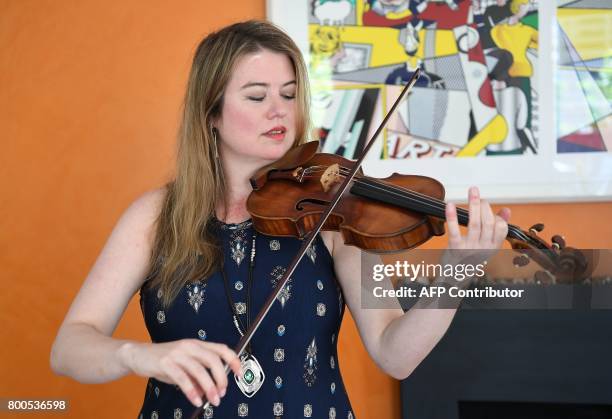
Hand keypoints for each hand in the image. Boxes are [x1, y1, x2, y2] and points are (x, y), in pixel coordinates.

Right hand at [119, 339, 240, 406]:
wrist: (138, 355)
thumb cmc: (163, 361)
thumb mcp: (184, 368)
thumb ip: (197, 378)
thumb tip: (209, 392)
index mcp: (197, 344)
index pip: (221, 349)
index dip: (233, 360)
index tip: (239, 373)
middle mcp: (189, 346)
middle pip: (213, 359)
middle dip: (221, 378)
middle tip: (222, 393)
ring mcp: (178, 353)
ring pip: (199, 369)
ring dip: (209, 387)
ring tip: (212, 400)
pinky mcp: (166, 362)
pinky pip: (183, 378)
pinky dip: (191, 390)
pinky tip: (196, 399)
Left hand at [438, 187, 509, 285]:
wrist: (456, 277)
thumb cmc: (472, 257)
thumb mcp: (488, 245)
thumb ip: (498, 228)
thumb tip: (506, 210)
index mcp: (493, 246)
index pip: (502, 228)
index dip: (497, 215)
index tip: (488, 207)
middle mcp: (484, 248)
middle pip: (489, 223)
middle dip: (484, 206)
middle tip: (478, 195)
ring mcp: (470, 248)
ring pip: (474, 224)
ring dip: (474, 205)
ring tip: (473, 192)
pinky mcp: (455, 249)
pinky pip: (455, 231)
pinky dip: (452, 217)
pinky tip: (450, 205)